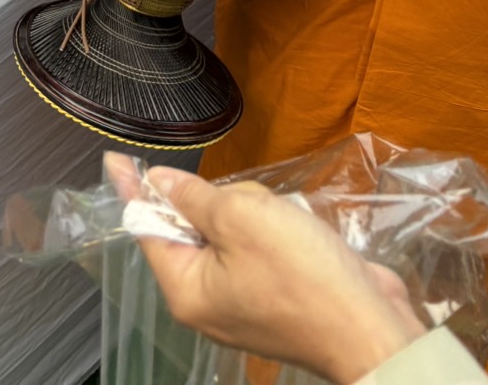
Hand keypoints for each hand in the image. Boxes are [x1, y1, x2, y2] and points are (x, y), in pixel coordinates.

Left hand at [105, 158, 423, 384]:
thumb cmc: (302, 275)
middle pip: (192, 227)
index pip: (147, 227)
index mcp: (187, 288)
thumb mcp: (240, 219)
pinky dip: (276, 231)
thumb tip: (160, 183)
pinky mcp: (276, 295)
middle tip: (253, 208)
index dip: (134, 188)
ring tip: (286, 226)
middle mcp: (208, 300)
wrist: (372, 328)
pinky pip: (260, 246)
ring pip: (230, 232)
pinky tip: (299, 234)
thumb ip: (194, 197)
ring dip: (255, 215)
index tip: (115, 158)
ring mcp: (243, 301)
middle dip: (222, 204)